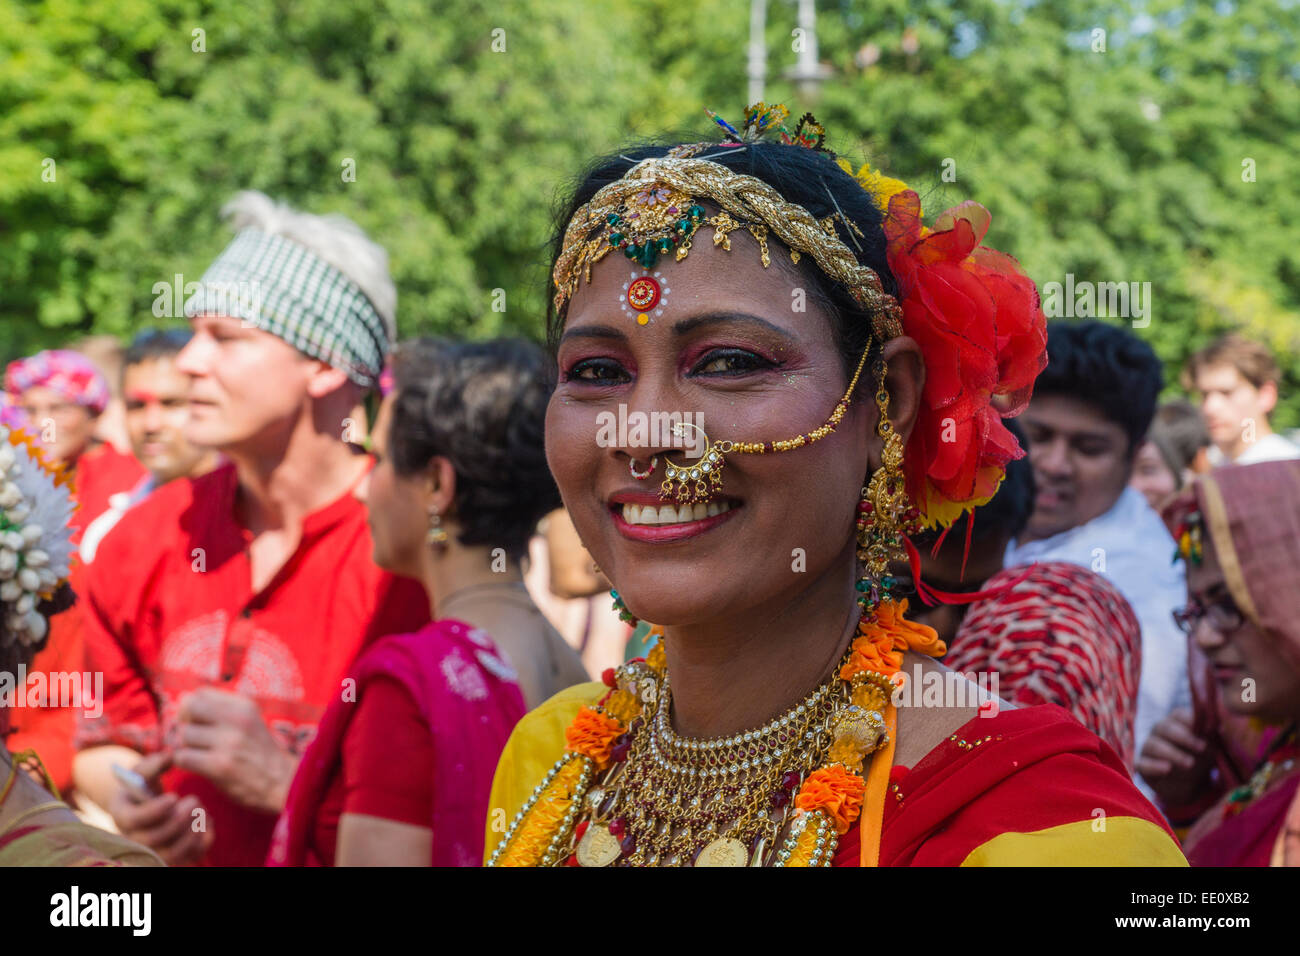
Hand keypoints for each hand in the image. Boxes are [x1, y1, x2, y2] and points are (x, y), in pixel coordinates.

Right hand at [108, 751, 213, 865]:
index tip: (174, 796)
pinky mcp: (172, 856)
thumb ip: (153, 763)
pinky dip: (203, 842)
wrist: (148, 803)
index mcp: (122, 815)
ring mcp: (153, 850)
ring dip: (190, 833)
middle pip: (153, 840)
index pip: (133, 820)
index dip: (154, 810)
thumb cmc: (144, 785)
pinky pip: (189, 858)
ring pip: (171, 854)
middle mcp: (134, 838)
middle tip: (194, 801)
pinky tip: (208, 822)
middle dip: (177, 821)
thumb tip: (170, 756)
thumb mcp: (143, 771)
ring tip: (201, 811)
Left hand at [172, 688, 297, 813]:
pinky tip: (197, 766)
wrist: (284, 783)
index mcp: (244, 706)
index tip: (197, 721)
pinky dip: (184, 762)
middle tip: (191, 737)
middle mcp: (237, 720)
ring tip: (199, 754)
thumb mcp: (250, 721)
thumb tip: (185, 704)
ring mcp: (229, 743)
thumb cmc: (261, 753)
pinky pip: (183, 757)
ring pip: (184, 734)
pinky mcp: (220, 766)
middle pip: (189, 708)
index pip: (200, 693)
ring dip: (185, 746)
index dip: (191, 707)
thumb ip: (223, 711)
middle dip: (184, 722)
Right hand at [1136, 708, 1213, 807]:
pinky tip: (1167, 769)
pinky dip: (1154, 766)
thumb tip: (1219, 725)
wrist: (1191, 786)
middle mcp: (1158, 731)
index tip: (1207, 732)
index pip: (1178, 715)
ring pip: (1153, 745)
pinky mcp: (1142, 766)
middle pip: (1164, 728)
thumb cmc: (1201, 758)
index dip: (1191, 722)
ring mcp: (1148, 748)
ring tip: (1190, 764)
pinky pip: (1142, 763)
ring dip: (1173, 754)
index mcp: (1175, 722)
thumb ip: (1212, 735)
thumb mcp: (1210, 746)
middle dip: (1184, 738)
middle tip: (1201, 749)